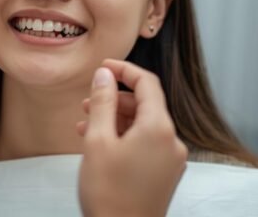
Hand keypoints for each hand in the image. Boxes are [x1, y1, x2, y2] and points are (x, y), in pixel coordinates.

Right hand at [77, 59, 187, 216]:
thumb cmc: (108, 192)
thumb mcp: (98, 140)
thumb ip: (103, 101)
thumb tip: (105, 73)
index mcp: (159, 128)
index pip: (147, 83)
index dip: (124, 69)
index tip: (103, 66)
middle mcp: (171, 141)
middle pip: (145, 104)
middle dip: (115, 98)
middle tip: (88, 101)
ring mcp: (170, 160)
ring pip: (143, 125)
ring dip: (116, 119)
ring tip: (87, 124)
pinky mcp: (164, 174)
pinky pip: (145, 144)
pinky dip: (124, 137)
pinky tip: (100, 143)